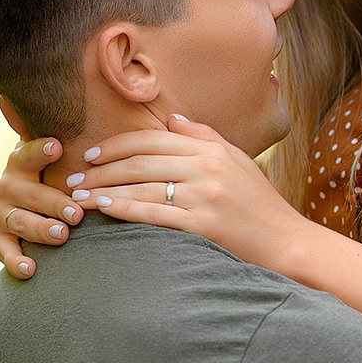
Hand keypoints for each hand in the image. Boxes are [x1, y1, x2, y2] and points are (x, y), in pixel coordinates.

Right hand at [0, 136, 83, 278]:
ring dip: (40, 228)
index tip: (58, 147)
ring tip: (62, 235)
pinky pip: (1, 249)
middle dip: (53, 202)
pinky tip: (32, 268)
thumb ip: (88, 144)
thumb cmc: (66, 178)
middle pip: (27, 192)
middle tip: (77, 213)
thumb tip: (134, 111)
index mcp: (23, 160)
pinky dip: (14, 260)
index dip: (41, 150)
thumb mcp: (71, 158)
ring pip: (18, 220)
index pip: (30, 153)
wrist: (39, 208)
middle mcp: (7, 183)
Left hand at [77, 115, 311, 269]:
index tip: (91, 153)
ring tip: (78, 196)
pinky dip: (125, 208)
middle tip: (73, 177)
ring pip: (142, 186)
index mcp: (212, 150)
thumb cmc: (261, 205)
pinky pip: (154, 213)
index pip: (153, 140)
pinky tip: (104, 207)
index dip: (117, 145)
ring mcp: (206, 196)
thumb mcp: (238, 161)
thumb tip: (171, 120)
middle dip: (101, 168)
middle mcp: (208, 168)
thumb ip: (204, 137)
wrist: (288, 242)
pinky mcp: (204, 225)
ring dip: (104, 189)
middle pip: (141, 161)